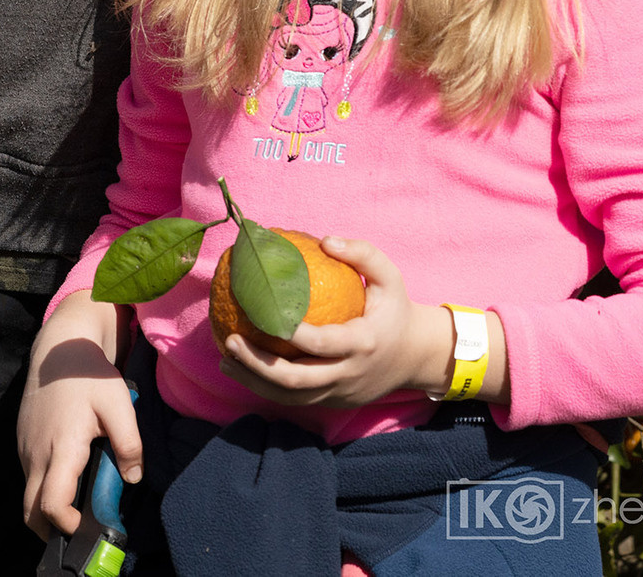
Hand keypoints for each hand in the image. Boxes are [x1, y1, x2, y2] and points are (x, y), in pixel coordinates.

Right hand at [19, 302, 143, 538]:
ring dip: (48, 507)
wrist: (58, 348)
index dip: (67, 524)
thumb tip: (133, 478)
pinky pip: (29, 476)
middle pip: (30, 512)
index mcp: (61, 449)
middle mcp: (35, 454)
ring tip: (78, 500)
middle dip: (51, 530)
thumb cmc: (89, 376)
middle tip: (79, 528)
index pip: (51, 504)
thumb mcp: (119, 405)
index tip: (87, 524)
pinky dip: (44, 487)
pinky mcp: (22, 441)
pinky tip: (68, 474)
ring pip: (28, 494)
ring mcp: (24, 448)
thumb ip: (130, 445)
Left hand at [216, 237, 475, 407]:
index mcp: (363, 343)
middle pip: (299, 380)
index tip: (261, 314)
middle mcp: (349, 374)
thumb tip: (325, 239)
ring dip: (254, 381)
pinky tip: (239, 368)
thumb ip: (363, 254)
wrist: (417, 357)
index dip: (291, 334)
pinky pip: (295, 400)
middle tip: (230, 341)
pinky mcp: (333, 402)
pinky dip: (265, 388)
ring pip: (292, 397)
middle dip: (260, 366)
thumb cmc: (395, 310)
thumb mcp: (390, 277)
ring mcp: (340, 393)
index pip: (323, 344)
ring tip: (224, 359)